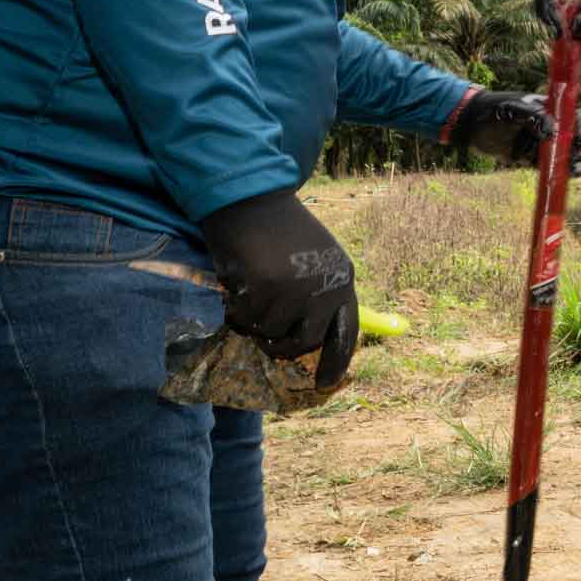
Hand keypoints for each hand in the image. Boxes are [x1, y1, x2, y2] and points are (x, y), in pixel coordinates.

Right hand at [197, 189, 359, 389]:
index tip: (324, 385)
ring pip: (268, 331)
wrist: (251, 196)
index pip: (346, 332)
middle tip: (262, 337)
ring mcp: (297, 289)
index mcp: (343, 279)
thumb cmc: (279, 227)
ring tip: (248, 291)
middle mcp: (326, 287)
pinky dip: (234, 308)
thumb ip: (316, 293)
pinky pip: (244, 318)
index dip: (336, 361)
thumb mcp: (313, 258)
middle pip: (303, 342)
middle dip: (279, 346)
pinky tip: (235, 283)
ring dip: (252, 319)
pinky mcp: (266, 288)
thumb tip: (308, 339)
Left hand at [448, 89, 580, 164]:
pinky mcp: (532, 158)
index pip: (574, 115)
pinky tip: (571, 173)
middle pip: (574, 136)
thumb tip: (552, 133)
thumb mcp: (513, 109)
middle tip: (575, 154)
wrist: (469, 126)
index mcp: (548, 109)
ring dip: (573, 160)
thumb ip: (534, 116)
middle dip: (579, 146)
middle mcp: (548, 125)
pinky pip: (551, 165)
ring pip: (565, 153)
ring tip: (574, 167)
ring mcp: (541, 142)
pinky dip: (562, 170)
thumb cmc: (491, 110)